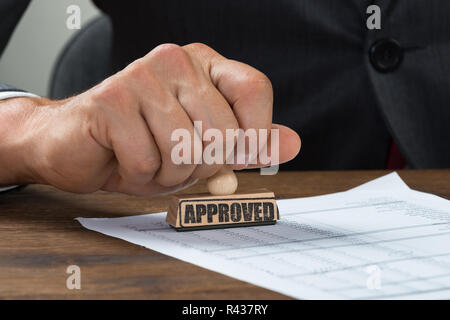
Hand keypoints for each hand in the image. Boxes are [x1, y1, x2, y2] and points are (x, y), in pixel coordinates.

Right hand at [0, 43, 300, 195]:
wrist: (81, 147)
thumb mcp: (206, 146)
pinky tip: (123, 160)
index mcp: (204, 65)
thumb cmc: (146, 145)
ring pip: (185, 150)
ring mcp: (141, 75)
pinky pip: (146, 160)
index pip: (254, 90)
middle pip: (223, 131)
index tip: (239, 157)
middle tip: (176, 162)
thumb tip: (293, 143)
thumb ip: (249, 143)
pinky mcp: (110, 100)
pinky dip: (138, 176)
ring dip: (168, 174)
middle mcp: (175, 61)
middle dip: (201, 166)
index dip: (255, 134)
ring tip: (149, 160)